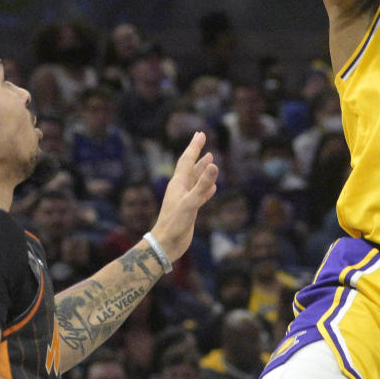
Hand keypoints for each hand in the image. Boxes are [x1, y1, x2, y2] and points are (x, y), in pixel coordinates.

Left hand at [151, 132, 218, 263]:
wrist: (166, 244)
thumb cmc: (175, 224)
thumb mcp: (190, 203)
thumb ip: (202, 185)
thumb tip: (214, 165)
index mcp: (178, 184)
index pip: (187, 160)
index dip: (194, 147)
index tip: (200, 133)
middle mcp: (180, 188)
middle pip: (190, 166)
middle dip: (197, 152)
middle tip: (202, 138)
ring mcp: (184, 199)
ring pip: (194, 179)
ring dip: (201, 169)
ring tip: (210, 159)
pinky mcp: (189, 209)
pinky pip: (199, 194)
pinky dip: (206, 188)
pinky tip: (213, 188)